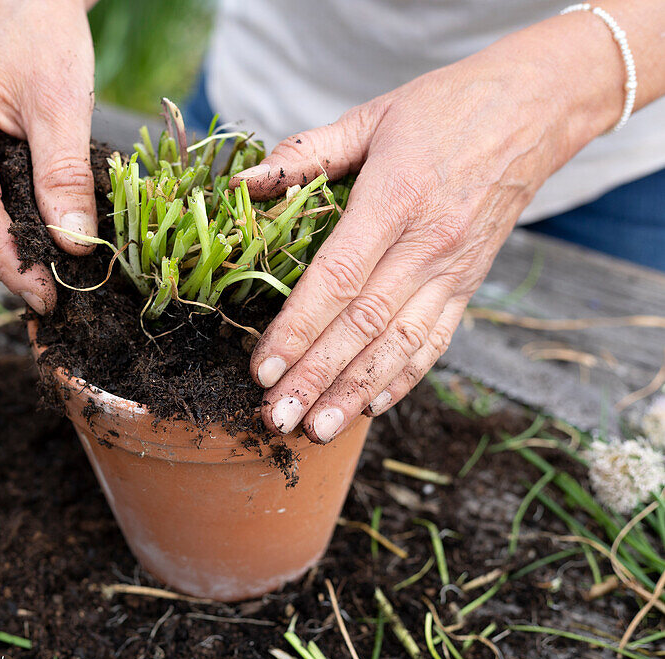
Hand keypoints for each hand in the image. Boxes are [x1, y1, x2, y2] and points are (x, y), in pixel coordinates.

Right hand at [0, 0, 96, 313]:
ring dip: (4, 249)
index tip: (46, 296)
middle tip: (55, 292)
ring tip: (50, 272)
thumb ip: (65, 178)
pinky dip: (1, 227)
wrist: (30, 3)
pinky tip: (35, 240)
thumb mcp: (64, 106)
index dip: (10, 262)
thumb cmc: (44, 37)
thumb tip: (72, 246)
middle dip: (7, 263)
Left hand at [232, 14, 622, 441]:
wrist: (536, 109)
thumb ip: (304, 153)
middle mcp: (428, 243)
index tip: (261, 368)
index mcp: (396, 198)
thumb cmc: (443, 109)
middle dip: (315, 378)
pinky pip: (435, 341)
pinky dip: (402, 378)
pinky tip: (368, 406)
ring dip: (354, 392)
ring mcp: (454, 270)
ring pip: (399, 344)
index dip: (297, 329)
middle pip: (364, 325)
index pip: (338, 278)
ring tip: (315, 430)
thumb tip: (241, 184)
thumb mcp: (370, 116)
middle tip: (274, 417)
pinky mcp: (469, 284)